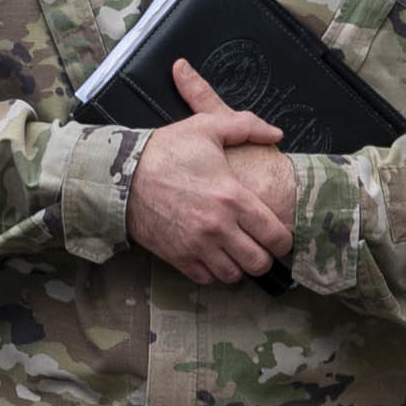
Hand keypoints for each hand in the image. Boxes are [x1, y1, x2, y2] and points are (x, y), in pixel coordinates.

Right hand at [127, 60, 300, 282]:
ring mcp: (196, 246)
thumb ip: (247, 126)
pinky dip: (212, 271)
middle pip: (259, 263)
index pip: (276, 236)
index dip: (284, 239)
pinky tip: (212, 254)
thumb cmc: (166, 150)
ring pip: (234, 276)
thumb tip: (276, 133)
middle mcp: (218, 227)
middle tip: (258, 244)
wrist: (121, 174)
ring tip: (235, 250)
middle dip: (264, 256)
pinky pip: (206, 279)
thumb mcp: (207, 126)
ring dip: (238, 265)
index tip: (279, 234)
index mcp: (232, 198)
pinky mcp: (177, 257)